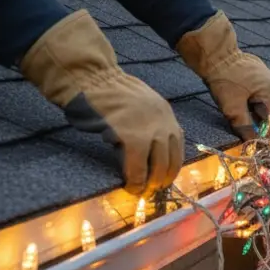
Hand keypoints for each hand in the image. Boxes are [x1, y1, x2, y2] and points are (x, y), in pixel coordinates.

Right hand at [20, 10, 182, 195]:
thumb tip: (149, 153)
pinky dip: (136, 180)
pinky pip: (138, 167)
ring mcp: (149, 129)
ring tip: (141, 191)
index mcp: (166, 113)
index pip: (178, 146)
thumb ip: (148, 124)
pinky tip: (130, 187)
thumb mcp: (138, 106)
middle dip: (163, 179)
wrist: (91, 78)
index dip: (171, 167)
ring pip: (159, 166)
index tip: (163, 179)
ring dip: (151, 183)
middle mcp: (164, 121)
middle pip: (172, 159)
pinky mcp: (132, 137)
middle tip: (152, 190)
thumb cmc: (107, 93)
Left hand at [177, 11, 269, 137]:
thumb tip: (251, 143)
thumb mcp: (232, 107)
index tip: (258, 144)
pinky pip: (269, 94)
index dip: (266, 134)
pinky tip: (256, 109)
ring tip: (262, 127)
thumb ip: (243, 126)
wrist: (216, 54)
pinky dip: (265, 105)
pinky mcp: (263, 74)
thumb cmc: (224, 80)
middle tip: (263, 139)